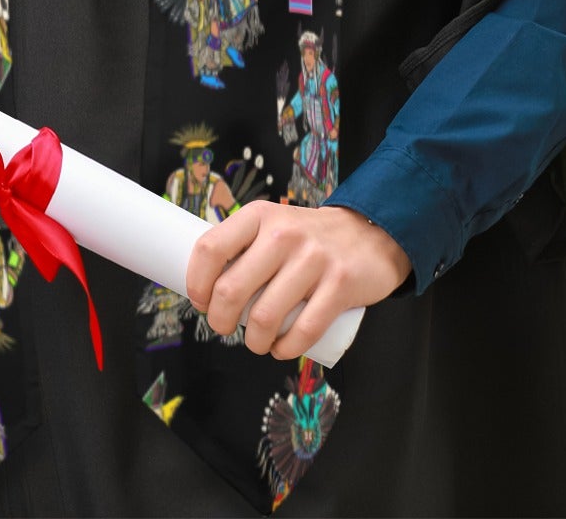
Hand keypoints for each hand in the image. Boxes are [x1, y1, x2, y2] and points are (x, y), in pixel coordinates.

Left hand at [185, 202, 411, 360]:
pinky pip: (304, 331)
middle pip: (232, 289)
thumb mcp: (272, 224)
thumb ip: (244, 245)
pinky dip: (285, 349)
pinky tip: (280, 349)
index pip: (210, 248)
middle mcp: (282, 234)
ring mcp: (313, 259)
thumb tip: (206, 282)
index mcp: (259, 216)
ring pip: (265, 316)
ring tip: (255, 341)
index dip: (196, 282)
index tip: (200, 301)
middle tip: (223, 327)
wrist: (369, 234)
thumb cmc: (307, 237)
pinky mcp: (340, 285)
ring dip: (253, 341)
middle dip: (219, 320)